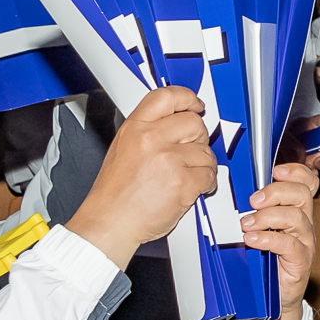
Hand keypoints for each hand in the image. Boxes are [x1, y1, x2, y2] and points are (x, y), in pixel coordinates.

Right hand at [67, 85, 215, 266]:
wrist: (110, 222)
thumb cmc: (114, 194)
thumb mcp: (122, 148)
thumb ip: (147, 131)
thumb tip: (174, 123)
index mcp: (134, 128)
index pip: (167, 96)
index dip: (187, 98)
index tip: (195, 104)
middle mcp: (150, 139)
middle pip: (194, 123)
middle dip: (198, 138)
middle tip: (190, 151)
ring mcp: (168, 160)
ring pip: (205, 151)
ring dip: (203, 164)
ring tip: (188, 174)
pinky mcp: (183, 182)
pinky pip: (209, 175)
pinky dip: (206, 183)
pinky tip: (193, 187)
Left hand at [241, 164, 318, 319]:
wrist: (275, 297)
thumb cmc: (265, 261)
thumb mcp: (260, 230)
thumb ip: (254, 211)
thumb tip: (231, 192)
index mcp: (296, 210)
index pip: (307, 182)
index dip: (295, 172)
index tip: (275, 171)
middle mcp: (304, 223)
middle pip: (301, 194)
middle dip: (275, 192)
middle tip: (253, 201)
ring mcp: (305, 241)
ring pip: (296, 217)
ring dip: (267, 217)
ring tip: (247, 225)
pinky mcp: (301, 260)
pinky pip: (289, 244)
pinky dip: (268, 239)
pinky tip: (253, 240)